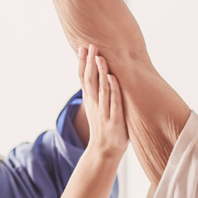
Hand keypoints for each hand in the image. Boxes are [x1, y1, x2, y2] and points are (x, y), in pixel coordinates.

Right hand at [78, 44, 127, 158]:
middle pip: (90, 80)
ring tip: (100, 57)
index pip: (84, 78)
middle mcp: (95, 104)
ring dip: (101, 73)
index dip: (83, 62)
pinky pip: (114, 103)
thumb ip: (97, 91)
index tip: (82, 47)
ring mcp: (104, 112)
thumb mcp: (97, 108)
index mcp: (90, 100)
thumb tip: (100, 73)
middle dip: (89, 62)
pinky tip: (113, 78)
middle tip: (90, 45)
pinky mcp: (114, 121)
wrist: (104, 151)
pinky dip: (113, 90)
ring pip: (101, 89)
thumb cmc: (104, 126)